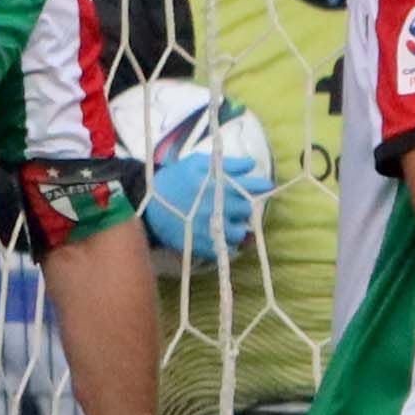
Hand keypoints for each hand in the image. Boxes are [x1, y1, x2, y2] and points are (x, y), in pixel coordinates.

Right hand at [141, 148, 273, 259]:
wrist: (148, 206)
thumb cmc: (175, 179)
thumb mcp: (198, 163)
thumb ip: (227, 164)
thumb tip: (252, 164)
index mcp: (218, 187)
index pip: (251, 188)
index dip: (261, 186)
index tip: (266, 185)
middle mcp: (217, 209)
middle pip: (248, 212)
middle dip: (247, 208)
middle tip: (240, 205)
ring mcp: (210, 230)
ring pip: (239, 235)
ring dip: (239, 229)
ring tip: (230, 222)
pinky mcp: (203, 246)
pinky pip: (226, 251)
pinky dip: (227, 245)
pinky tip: (221, 236)